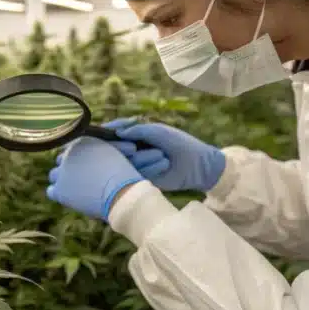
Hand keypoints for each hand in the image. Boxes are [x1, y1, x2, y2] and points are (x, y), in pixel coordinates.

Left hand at [46, 137, 143, 220]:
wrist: (122, 192)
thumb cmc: (124, 176)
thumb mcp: (113, 155)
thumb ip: (97, 153)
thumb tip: (88, 157)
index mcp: (82, 141)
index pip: (71, 149)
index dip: (78, 159)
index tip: (85, 168)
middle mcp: (69, 153)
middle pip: (61, 160)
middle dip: (69, 168)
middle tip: (80, 179)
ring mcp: (63, 170)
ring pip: (54, 175)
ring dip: (63, 181)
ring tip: (76, 190)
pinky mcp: (60, 188)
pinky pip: (52, 191)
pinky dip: (60, 194)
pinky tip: (70, 197)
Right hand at [103, 118, 225, 191]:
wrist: (198, 164)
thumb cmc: (179, 143)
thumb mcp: (159, 132)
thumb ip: (138, 130)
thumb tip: (117, 133)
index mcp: (136, 135)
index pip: (115, 133)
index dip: (111, 131)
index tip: (110, 131)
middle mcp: (134, 150)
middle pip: (115, 149)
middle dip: (123, 148)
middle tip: (134, 149)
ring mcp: (138, 165)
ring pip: (126, 163)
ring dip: (143, 158)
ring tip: (163, 155)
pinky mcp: (144, 178)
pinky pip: (136, 175)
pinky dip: (150, 168)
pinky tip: (165, 164)